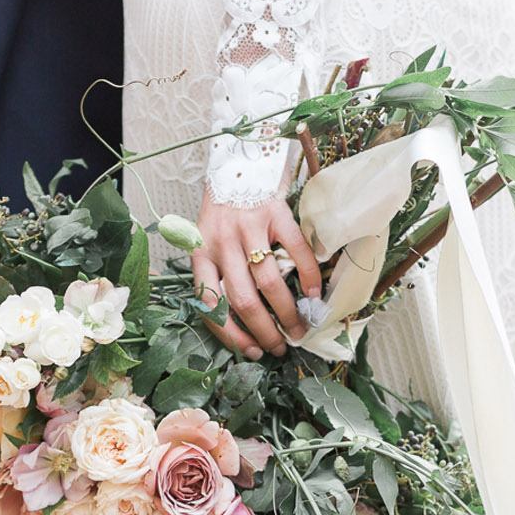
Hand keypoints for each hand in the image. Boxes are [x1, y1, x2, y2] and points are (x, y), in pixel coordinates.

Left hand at [192, 191, 321, 358]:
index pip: (211, 305)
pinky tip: (314, 294)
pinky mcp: (275, 212)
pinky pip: (295, 251)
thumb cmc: (224, 212)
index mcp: (200, 254)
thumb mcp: (209, 243)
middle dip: (264, 332)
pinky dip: (308, 277)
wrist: (237, 162)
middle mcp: (221, 242)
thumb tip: (245, 323)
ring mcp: (248, 226)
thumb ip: (218, 274)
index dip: (232, 335)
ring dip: (286, 313)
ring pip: (268, 283)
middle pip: (243, 300)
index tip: (252, 352)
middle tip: (281, 347)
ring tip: (299, 329)